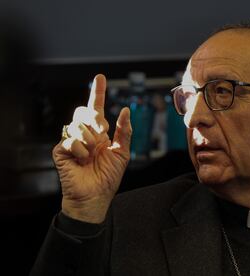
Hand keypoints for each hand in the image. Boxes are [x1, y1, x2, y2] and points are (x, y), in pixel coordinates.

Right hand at [53, 74, 131, 222]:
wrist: (96, 196)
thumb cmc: (108, 177)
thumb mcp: (122, 152)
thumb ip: (125, 131)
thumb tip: (126, 110)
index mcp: (99, 133)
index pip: (96, 108)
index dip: (98, 93)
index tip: (100, 77)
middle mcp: (84, 134)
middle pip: (83, 110)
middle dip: (94, 117)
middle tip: (103, 131)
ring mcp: (71, 141)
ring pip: (77, 124)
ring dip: (90, 140)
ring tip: (91, 154)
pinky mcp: (60, 151)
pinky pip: (70, 140)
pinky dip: (80, 150)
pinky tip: (82, 160)